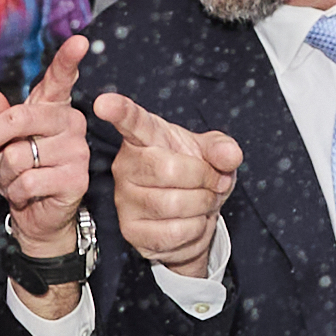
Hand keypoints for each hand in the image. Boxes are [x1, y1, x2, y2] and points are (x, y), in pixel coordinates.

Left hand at [0, 33, 94, 253]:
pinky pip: (28, 180)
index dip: (68, 60)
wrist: (36, 215)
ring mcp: (77, 149)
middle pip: (17, 119)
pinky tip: (29, 193)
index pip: (60, 79)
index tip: (79, 41)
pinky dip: (16, 192)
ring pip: (17, 156)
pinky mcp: (78, 177)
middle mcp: (70, 122)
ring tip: (16, 180)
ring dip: (4, 175)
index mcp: (51, 106)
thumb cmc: (17, 172)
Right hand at [86, 84, 243, 276]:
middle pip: (168, 169)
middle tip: (215, 182)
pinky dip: (195, 229)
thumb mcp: (213, 153)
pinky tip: (192, 220)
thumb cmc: (196, 174)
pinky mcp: (131, 231)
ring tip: (205, 201)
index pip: (132, 121)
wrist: (195, 214)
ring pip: (173, 204)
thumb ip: (222, 148)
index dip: (119, 111)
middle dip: (204, 178)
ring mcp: (125, 199)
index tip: (105, 103)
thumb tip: (229, 155)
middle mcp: (126, 166)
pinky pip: (173, 232)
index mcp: (145, 137)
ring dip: (203, 205)